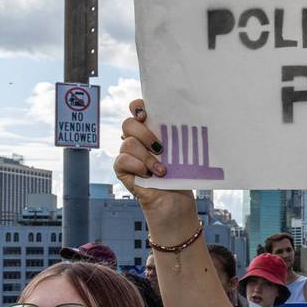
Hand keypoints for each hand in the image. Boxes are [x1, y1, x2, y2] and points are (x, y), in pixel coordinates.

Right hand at [113, 99, 189, 223]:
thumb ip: (176, 135)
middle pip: (128, 124)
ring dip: (147, 157)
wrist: (175, 200)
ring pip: (128, 143)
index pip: (137, 108)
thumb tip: (185, 122)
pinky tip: (149, 175)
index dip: (138, 107)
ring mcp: (128, 154)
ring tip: (162, 170)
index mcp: (151, 129)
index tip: (146, 114)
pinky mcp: (123, 169)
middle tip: (161, 148)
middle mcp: (137, 138)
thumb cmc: (180, 174)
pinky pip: (121, 159)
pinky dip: (137, 166)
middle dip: (145, 134)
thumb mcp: (181, 151)